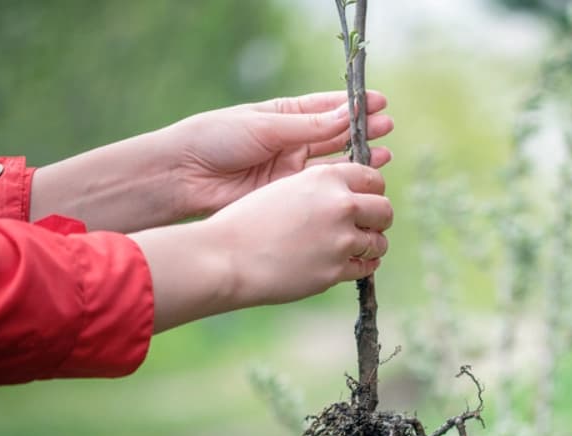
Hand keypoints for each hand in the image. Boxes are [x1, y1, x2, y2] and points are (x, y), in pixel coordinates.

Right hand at [130, 163, 391, 331]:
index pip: (372, 178)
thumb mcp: (286, 188)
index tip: (367, 198)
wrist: (227, 256)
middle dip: (379, 217)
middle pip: (384, 209)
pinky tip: (355, 263)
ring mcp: (340, 240)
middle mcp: (340, 205)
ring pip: (379, 242)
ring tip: (360, 247)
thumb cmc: (248, 221)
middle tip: (368, 225)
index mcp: (326, 178)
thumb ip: (320, 189)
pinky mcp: (336, 271)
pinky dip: (364, 265)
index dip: (372, 189)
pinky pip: (366, 267)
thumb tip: (349, 198)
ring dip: (373, 244)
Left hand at [167, 90, 393, 217]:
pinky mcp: (288, 196)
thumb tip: (347, 116)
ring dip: (359, 158)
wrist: (184, 176)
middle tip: (387, 127)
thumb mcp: (266, 126)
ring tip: (385, 153)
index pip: (326, 109)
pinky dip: (343, 186)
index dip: (353, 107)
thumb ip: (308, 126)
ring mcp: (291, 171)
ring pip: (333, 163)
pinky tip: (362, 180)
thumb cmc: (217, 139)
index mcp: (283, 117)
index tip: (379, 103)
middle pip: (335, 136)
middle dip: (362, 131)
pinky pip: (322, 190)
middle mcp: (291, 143)